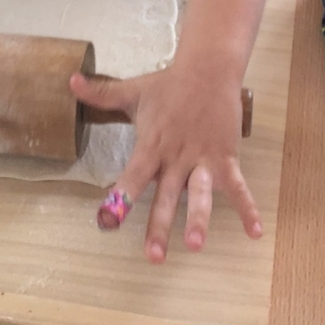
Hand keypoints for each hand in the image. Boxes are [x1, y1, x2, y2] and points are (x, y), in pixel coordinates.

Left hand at [69, 62, 260, 263]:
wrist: (208, 68)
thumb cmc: (169, 84)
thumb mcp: (132, 91)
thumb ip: (101, 94)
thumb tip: (70, 81)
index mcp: (152, 144)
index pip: (133, 175)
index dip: (120, 198)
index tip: (106, 221)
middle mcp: (175, 156)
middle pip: (165, 196)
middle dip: (159, 226)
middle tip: (153, 256)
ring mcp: (202, 158)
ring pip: (199, 194)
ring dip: (198, 219)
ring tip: (195, 245)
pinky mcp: (225, 157)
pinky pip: (238, 187)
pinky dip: (247, 208)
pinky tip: (254, 233)